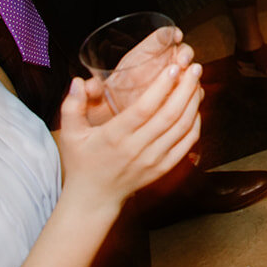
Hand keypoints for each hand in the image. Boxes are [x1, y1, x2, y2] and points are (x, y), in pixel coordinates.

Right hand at [56, 44, 201, 209]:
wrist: (94, 199)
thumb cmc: (82, 161)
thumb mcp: (69, 134)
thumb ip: (72, 106)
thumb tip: (78, 81)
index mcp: (114, 137)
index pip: (143, 109)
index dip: (162, 87)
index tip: (174, 67)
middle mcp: (136, 149)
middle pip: (169, 115)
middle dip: (186, 88)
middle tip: (195, 67)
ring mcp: (152, 160)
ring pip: (182, 128)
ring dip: (194, 103)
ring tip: (197, 81)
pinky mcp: (163, 168)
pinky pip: (187, 143)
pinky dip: (195, 123)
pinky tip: (195, 106)